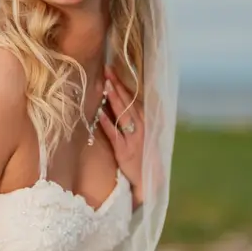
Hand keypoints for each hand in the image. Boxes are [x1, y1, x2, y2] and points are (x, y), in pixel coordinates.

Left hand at [97, 64, 144, 205]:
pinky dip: (108, 124)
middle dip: (118, 87)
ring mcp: (133, 139)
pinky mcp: (124, 151)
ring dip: (115, 100)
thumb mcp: (144, 135)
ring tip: (106, 86)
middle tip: (107, 71)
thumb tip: (123, 101)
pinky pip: (115, 135)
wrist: (150, 180)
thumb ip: (136, 119)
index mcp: (146, 123)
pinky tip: (101, 113)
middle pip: (129, 103)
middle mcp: (141, 128)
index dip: (124, 85)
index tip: (114, 72)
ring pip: (124, 116)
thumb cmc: (145, 156)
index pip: (135, 100)